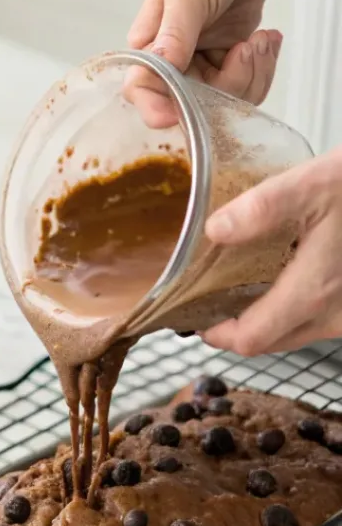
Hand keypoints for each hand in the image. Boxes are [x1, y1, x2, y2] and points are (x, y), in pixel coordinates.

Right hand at [126, 0, 284, 126]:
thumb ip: (174, 33)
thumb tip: (161, 69)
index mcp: (150, 46)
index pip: (143, 89)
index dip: (157, 109)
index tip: (176, 117)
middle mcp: (173, 63)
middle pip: (190, 104)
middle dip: (226, 85)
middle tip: (246, 51)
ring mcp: (202, 64)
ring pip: (220, 101)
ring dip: (251, 75)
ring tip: (260, 40)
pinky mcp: (229, 61)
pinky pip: (244, 87)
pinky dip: (262, 68)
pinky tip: (265, 39)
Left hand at [201, 146, 341, 355]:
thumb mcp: (316, 184)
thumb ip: (263, 208)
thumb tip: (215, 230)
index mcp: (315, 293)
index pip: (250, 340)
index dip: (217, 334)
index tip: (198, 317)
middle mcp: (336, 315)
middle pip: (270, 341)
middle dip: (239, 326)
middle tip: (215, 301)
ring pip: (297, 332)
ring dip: (270, 317)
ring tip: (247, 286)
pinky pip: (321, 318)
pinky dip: (299, 307)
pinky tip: (290, 275)